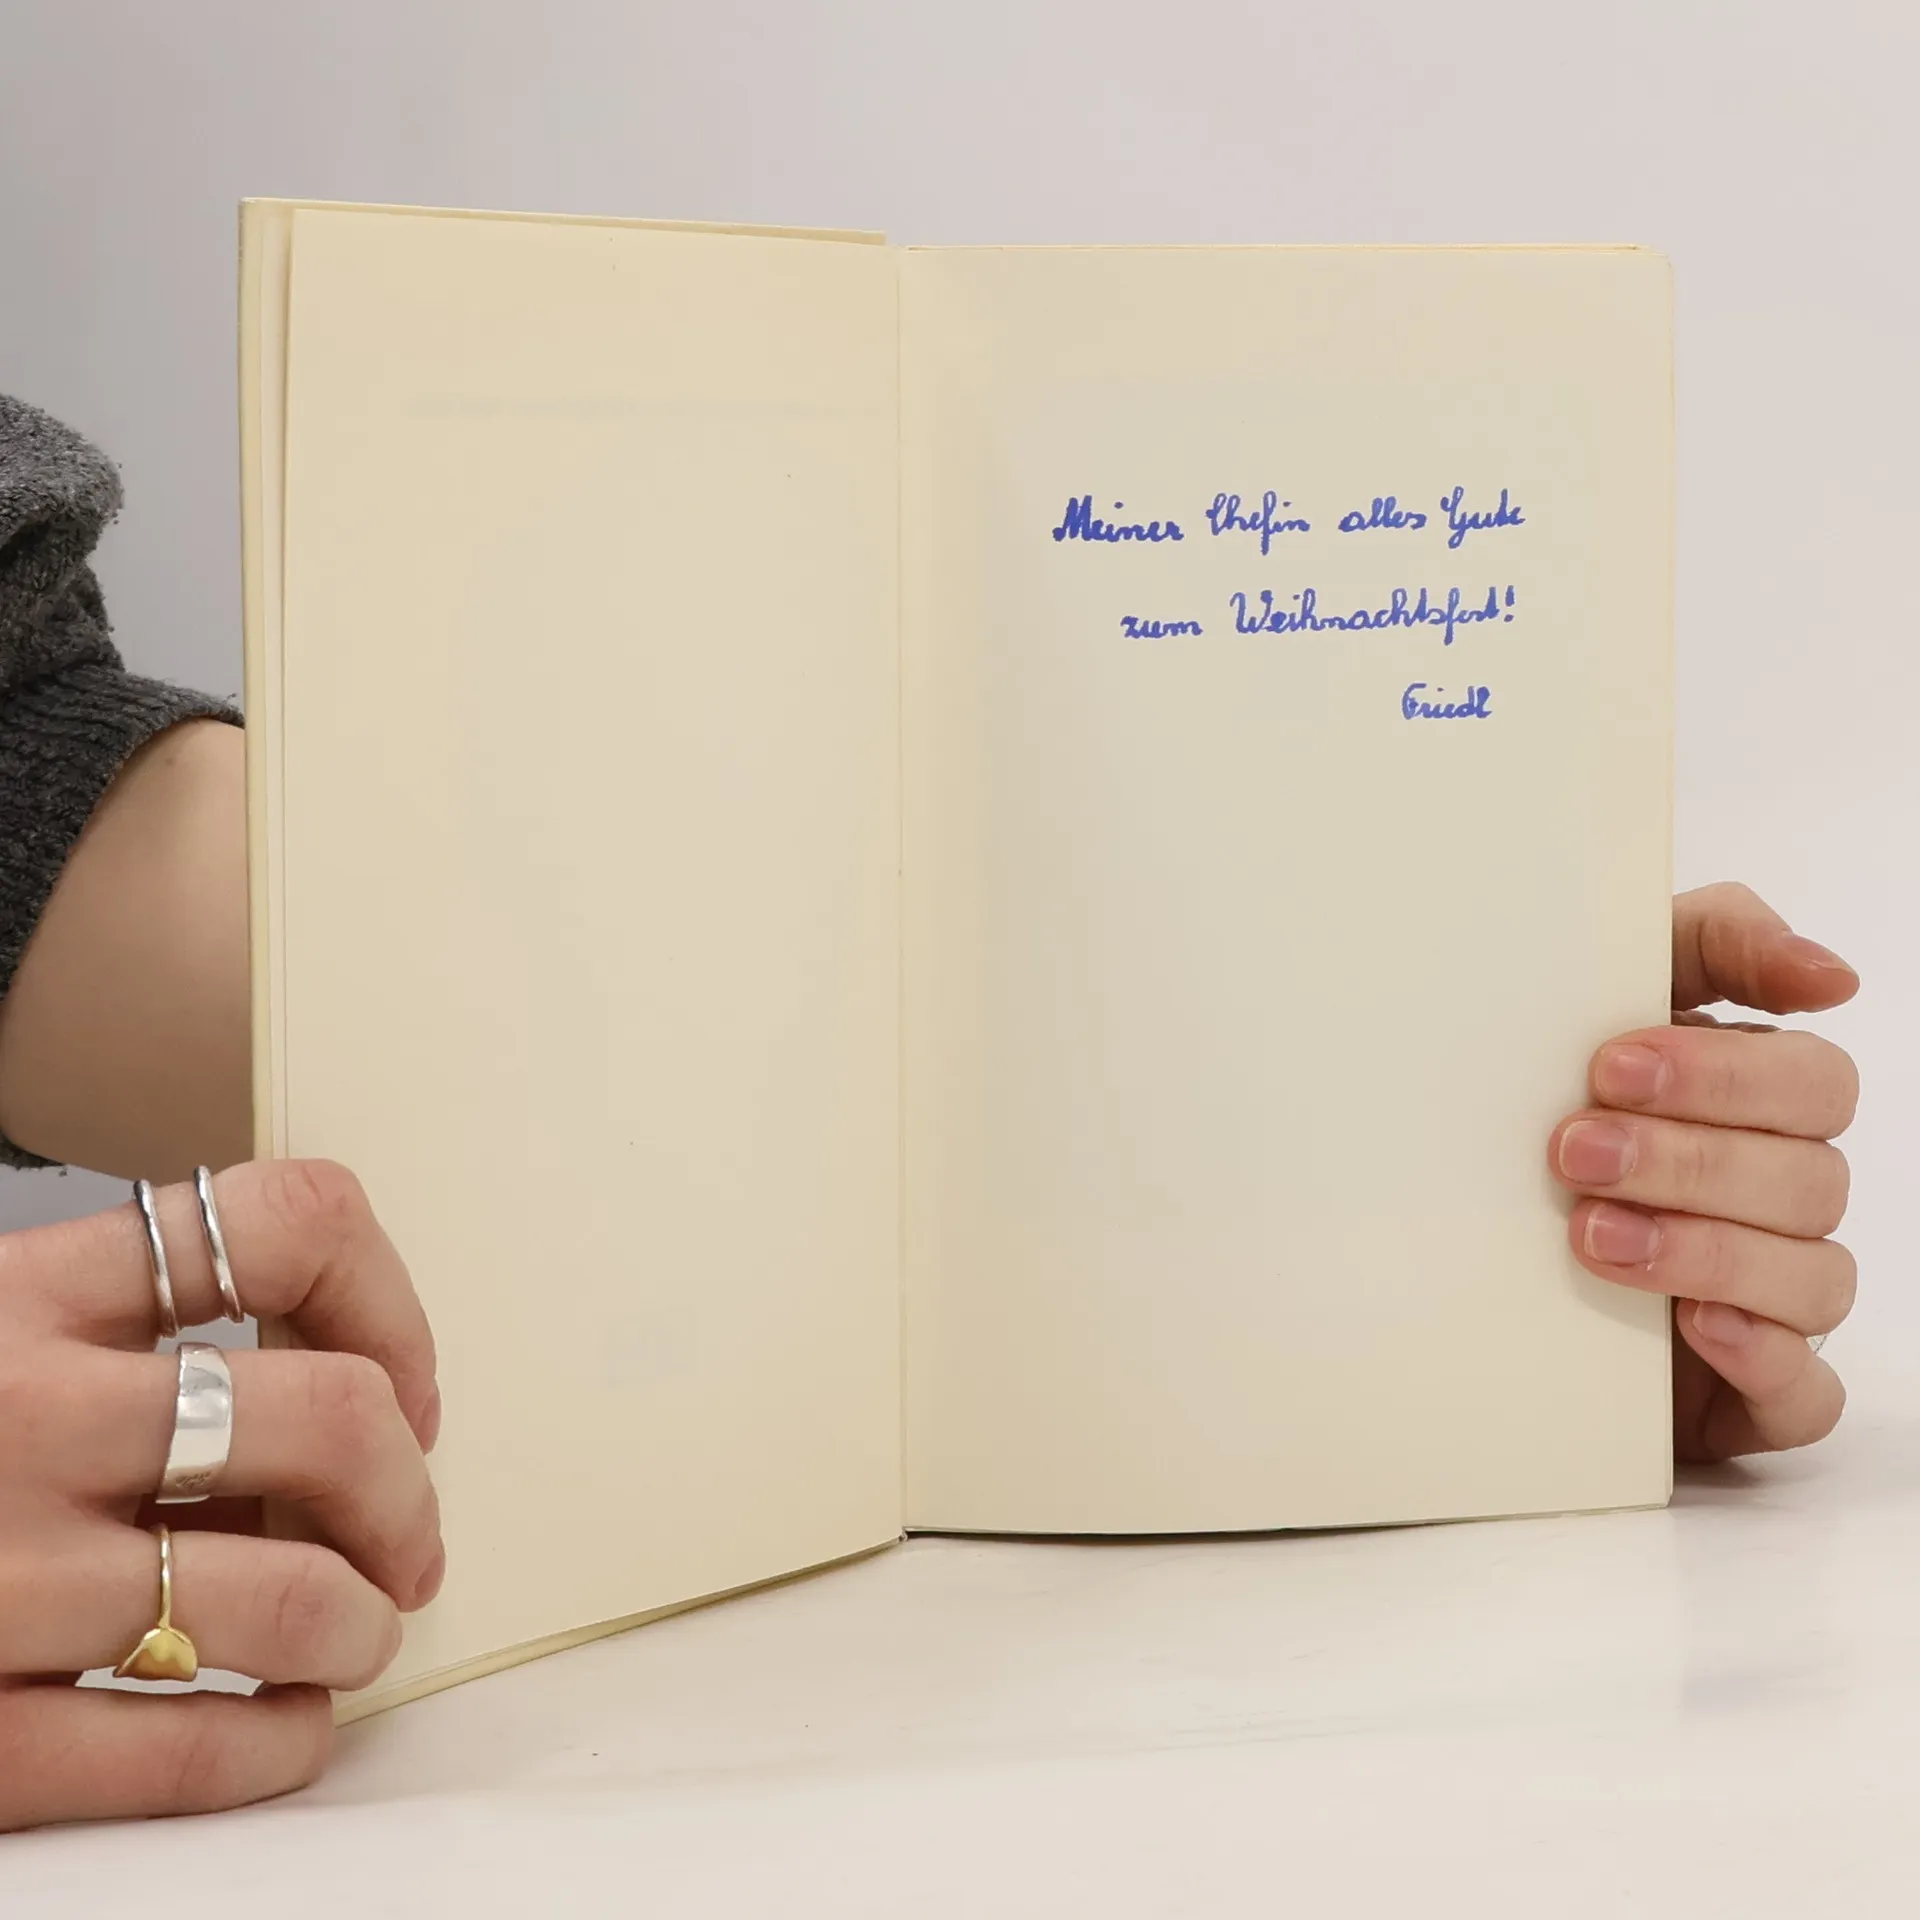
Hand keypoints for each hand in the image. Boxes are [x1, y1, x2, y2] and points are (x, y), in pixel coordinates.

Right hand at [0, 1161, 440, 1828]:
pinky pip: (176, 1750)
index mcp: (16, 1297)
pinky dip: (273, 1743)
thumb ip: (113, 1331)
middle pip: (325, 1415)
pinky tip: (285, 1726)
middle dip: (403, 1489)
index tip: (404, 1382)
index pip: (282, 1221)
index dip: (388, 1300)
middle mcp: (12, 1420)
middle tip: (405, 1536)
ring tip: (352, 1633)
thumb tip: (332, 1394)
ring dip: (358, 1624)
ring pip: (283, 1594)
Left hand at [1549, 884, 1858, 1462]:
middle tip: (1572, 1148)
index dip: (1722, 1073)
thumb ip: (1710, 943)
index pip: (1808, 1079)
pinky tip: (1695, 1324)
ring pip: (1811, 1276)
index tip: (1613, 1061)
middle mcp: (1778, 1195)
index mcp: (1755, 1104)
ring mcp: (1775, 1297)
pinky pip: (1803, 1394)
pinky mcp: (1752, 1393)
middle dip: (1688, 1157)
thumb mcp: (1587, 1003)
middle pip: (1807, 1173)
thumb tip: (1831, 973)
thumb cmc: (1532, 1109)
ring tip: (1591, 1236)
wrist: (1442, 1254)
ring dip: (1702, 1248)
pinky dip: (1761, 1358)